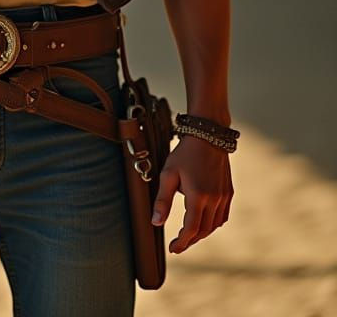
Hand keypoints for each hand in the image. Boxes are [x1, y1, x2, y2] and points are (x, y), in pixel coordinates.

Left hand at [152, 134, 233, 253]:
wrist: (208, 136)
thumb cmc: (184, 154)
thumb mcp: (168, 174)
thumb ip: (162, 200)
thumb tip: (156, 222)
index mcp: (198, 197)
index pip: (191, 229)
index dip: (182, 242)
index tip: (173, 249)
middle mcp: (214, 200)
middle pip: (203, 230)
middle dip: (190, 240)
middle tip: (178, 245)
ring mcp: (224, 197)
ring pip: (214, 225)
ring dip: (202, 233)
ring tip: (188, 236)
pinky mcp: (229, 193)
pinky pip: (222, 216)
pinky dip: (213, 224)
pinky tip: (204, 223)